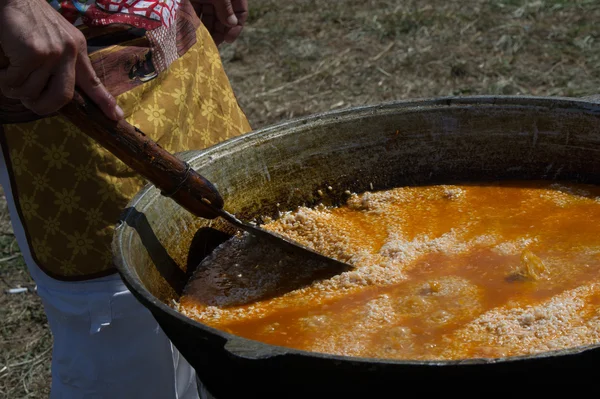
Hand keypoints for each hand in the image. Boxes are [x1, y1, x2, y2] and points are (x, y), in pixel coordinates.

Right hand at [0, 0, 122, 119]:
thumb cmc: (28, 19)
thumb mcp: (56, 38)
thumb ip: (62, 60)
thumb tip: (59, 90)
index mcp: (77, 48)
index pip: (93, 80)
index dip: (104, 101)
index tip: (116, 117)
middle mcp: (69, 51)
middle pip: (63, 97)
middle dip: (44, 107)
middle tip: (30, 103)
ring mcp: (52, 52)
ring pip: (33, 91)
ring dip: (16, 90)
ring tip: (9, 75)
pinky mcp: (33, 53)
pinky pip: (16, 82)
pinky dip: (5, 80)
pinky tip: (3, 67)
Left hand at [192, 0, 247, 45]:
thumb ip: (226, 7)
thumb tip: (232, 24)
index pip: (241, 12)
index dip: (236, 27)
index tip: (228, 40)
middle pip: (223, 18)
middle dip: (218, 33)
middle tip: (213, 46)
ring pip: (208, 18)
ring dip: (206, 31)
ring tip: (201, 43)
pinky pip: (194, 13)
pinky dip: (192, 23)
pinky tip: (191, 34)